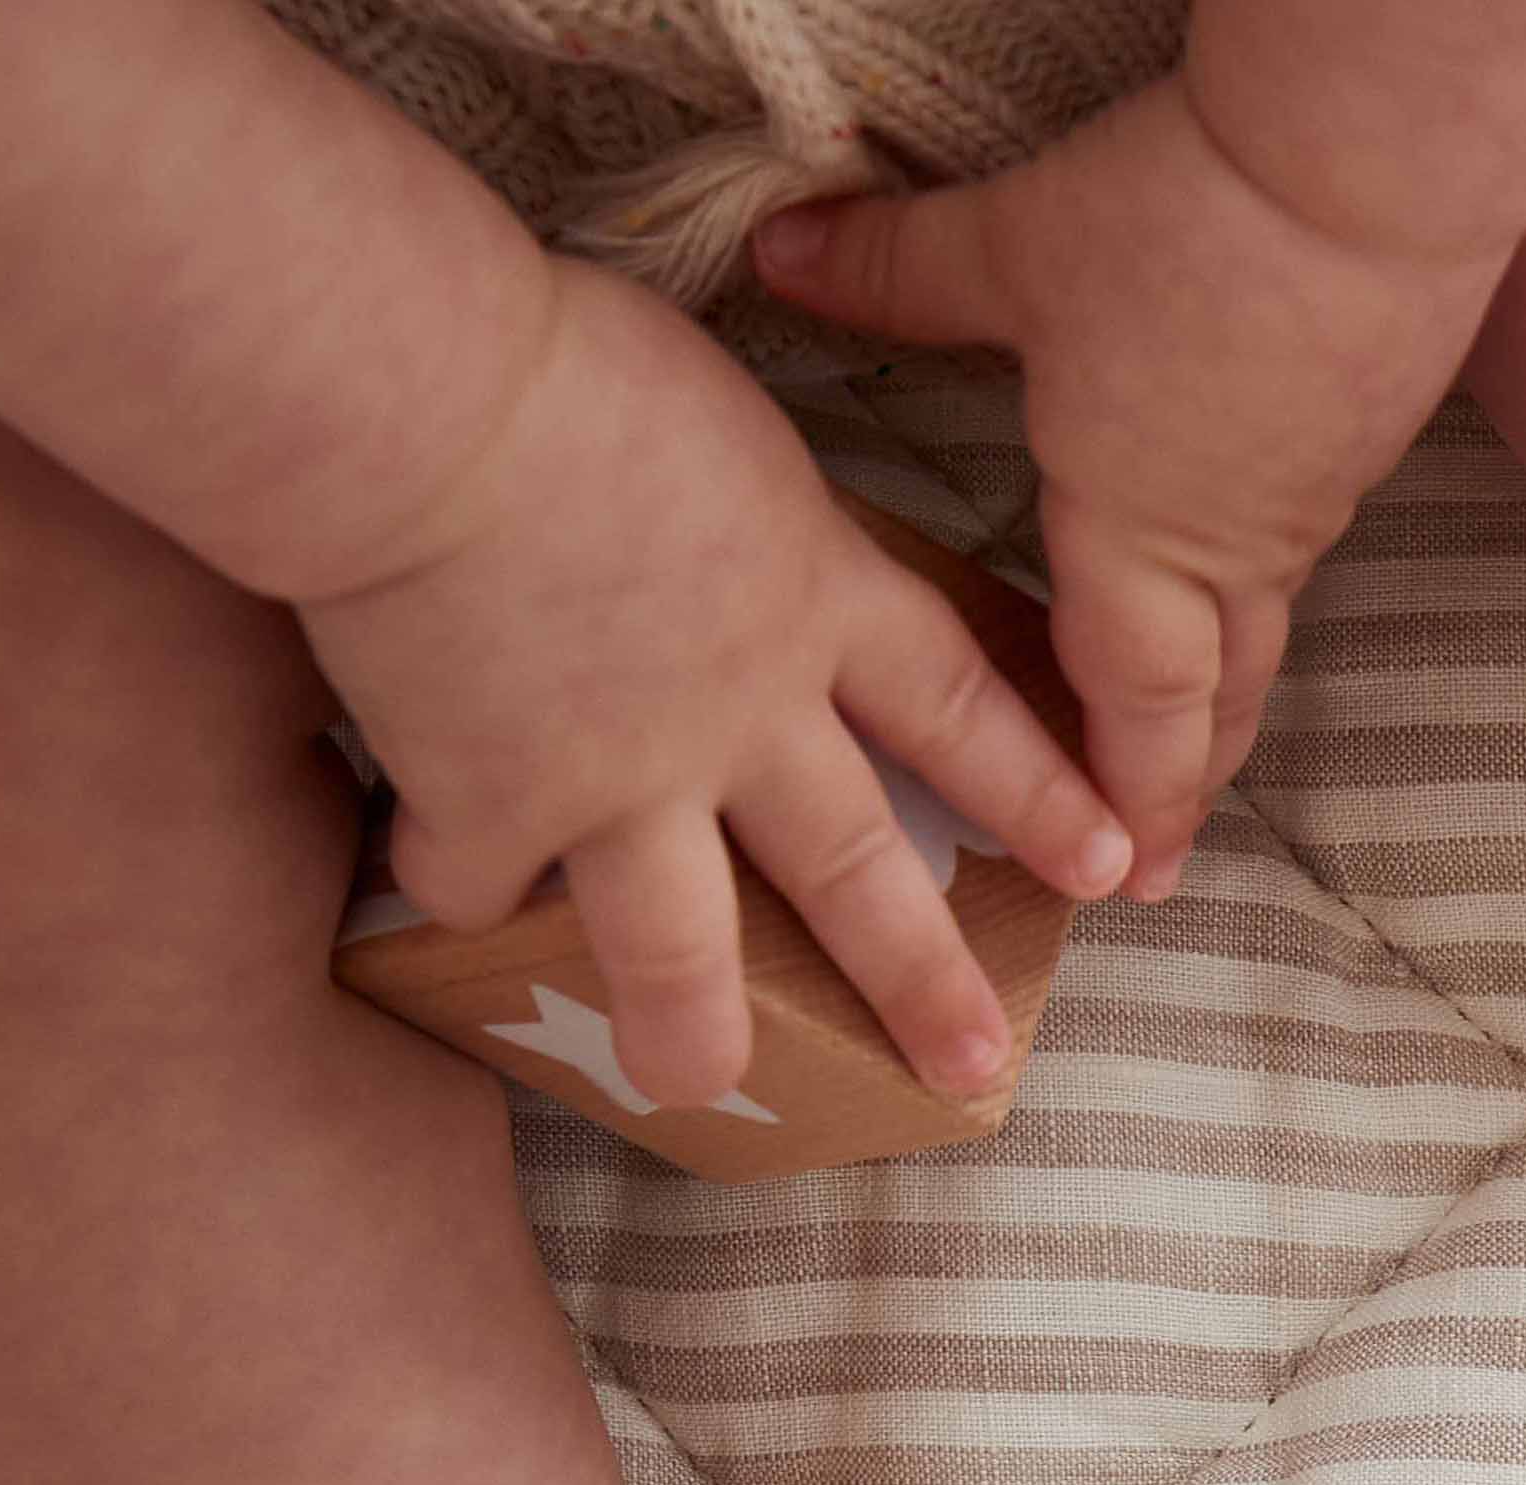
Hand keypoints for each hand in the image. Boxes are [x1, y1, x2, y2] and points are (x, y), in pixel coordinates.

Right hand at [291, 255, 1132, 1105]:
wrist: (416, 397)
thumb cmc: (556, 354)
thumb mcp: (713, 413)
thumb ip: (745, 511)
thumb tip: (720, 520)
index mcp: (812, 594)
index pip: (959, 710)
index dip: (1036, 792)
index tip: (1108, 867)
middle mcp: (741, 713)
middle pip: (857, 867)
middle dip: (921, 978)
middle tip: (975, 1066)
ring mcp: (623, 780)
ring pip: (683, 945)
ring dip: (693, 1032)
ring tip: (697, 1089)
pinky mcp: (497, 808)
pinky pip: (479, 881)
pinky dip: (455, 880)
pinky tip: (441, 876)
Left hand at [752, 79, 1510, 897]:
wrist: (1376, 162)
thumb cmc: (1191, 225)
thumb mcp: (1016, 245)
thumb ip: (896, 269)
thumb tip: (775, 255)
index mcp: (1135, 535)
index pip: (1128, 711)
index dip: (1118, 801)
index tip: (1116, 878)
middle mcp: (1227, 547)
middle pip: (1215, 706)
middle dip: (1183, 793)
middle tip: (1162, 863)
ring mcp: (1309, 498)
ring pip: (1263, 635)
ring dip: (1225, 703)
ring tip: (1199, 741)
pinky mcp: (1362, 434)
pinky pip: (1300, 546)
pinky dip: (1259, 590)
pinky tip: (1239, 562)